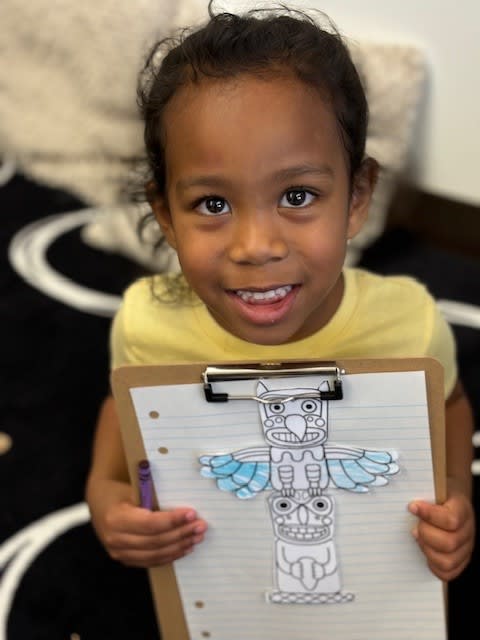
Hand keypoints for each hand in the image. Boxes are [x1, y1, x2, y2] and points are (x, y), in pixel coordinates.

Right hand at [87, 479, 207, 567]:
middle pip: (155, 541)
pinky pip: (152, 561)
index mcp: (116, 518)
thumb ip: (153, 496)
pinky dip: (171, 555)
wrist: (100, 502)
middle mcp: (115, 539)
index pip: (150, 524)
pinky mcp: (126, 559)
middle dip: (181, 534)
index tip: (191, 513)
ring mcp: (119, 553)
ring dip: (180, 546)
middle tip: (200, 525)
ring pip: (155, 554)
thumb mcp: (132, 487)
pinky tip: (185, 547)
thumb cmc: (120, 490)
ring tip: (197, 536)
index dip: (172, 520)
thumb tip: (182, 503)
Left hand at [408, 481, 474, 581]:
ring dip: (427, 551)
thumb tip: (408, 502)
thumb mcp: (433, 487)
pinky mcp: (460, 560)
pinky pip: (448, 573)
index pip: (450, 519)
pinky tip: (425, 551)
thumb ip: (422, 491)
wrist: (450, 498)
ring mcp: (465, 548)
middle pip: (448, 543)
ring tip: (418, 538)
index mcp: (462, 509)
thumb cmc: (438, 494)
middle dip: (426, 535)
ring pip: (447, 561)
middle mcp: (467, 531)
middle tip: (414, 527)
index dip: (429, 515)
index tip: (411, 507)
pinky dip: (433, 565)